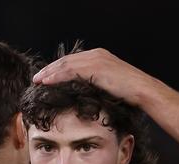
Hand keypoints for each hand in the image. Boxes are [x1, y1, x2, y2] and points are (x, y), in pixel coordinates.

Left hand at [33, 48, 156, 105]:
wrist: (141, 91)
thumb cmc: (127, 94)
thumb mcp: (107, 86)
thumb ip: (93, 84)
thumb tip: (79, 93)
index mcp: (98, 57)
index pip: (72, 61)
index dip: (57, 69)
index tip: (45, 77)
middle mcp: (96, 54)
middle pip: (66, 60)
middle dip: (50, 69)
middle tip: (36, 78)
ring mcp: (95, 59)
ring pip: (66, 64)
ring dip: (50, 73)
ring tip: (37, 81)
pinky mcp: (95, 67)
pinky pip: (71, 71)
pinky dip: (57, 76)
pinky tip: (47, 82)